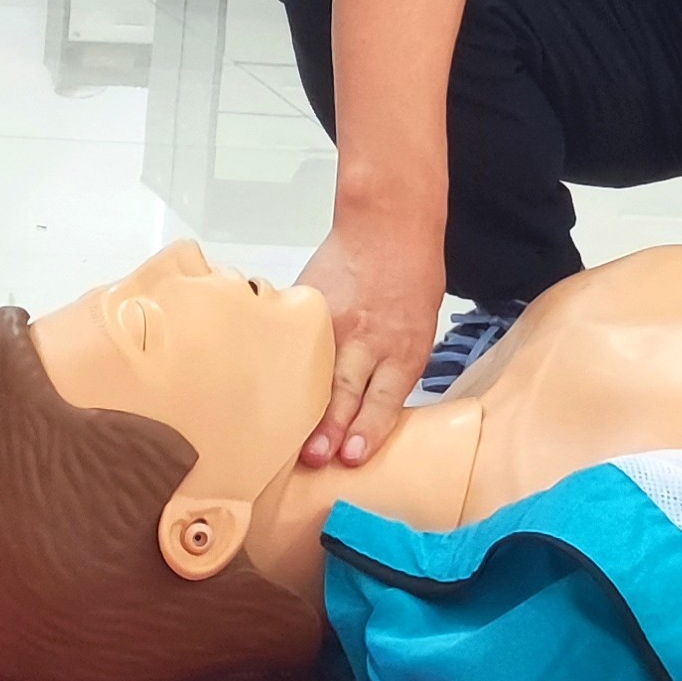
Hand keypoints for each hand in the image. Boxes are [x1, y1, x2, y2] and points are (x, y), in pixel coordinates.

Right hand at [292, 215, 445, 467]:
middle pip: (346, 387)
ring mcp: (332, 320)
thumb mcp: (419, 331)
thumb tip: (362, 419)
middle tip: (314, 455)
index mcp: (404, 347)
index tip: (351, 454)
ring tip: (284, 434)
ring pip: (314, 368)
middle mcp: (367, 337)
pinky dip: (279, 367)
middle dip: (330, 424)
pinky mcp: (306, 305)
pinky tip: (262, 390)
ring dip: (302, 403)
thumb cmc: (409, 281)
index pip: (384, 396)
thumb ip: (393, 372)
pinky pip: (291, 340)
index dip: (368, 427)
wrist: (387, 224)